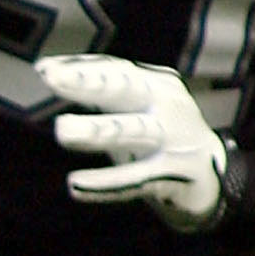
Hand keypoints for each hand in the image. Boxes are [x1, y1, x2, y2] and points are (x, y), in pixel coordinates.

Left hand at [40, 56, 229, 228]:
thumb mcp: (134, 105)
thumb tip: (46, 70)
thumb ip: (97, 89)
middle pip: (126, 89)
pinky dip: (105, 184)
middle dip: (90, 83)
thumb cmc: (159, 131)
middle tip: (52, 79)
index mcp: (155, 84)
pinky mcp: (172, 175)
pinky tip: (75, 186)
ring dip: (97, 131)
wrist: (211, 173)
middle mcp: (166, 105)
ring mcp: (172, 140)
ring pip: (132, 131)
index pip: (115, 70)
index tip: (43, 70)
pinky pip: (135, 180)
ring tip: (62, 131)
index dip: (81, 69)